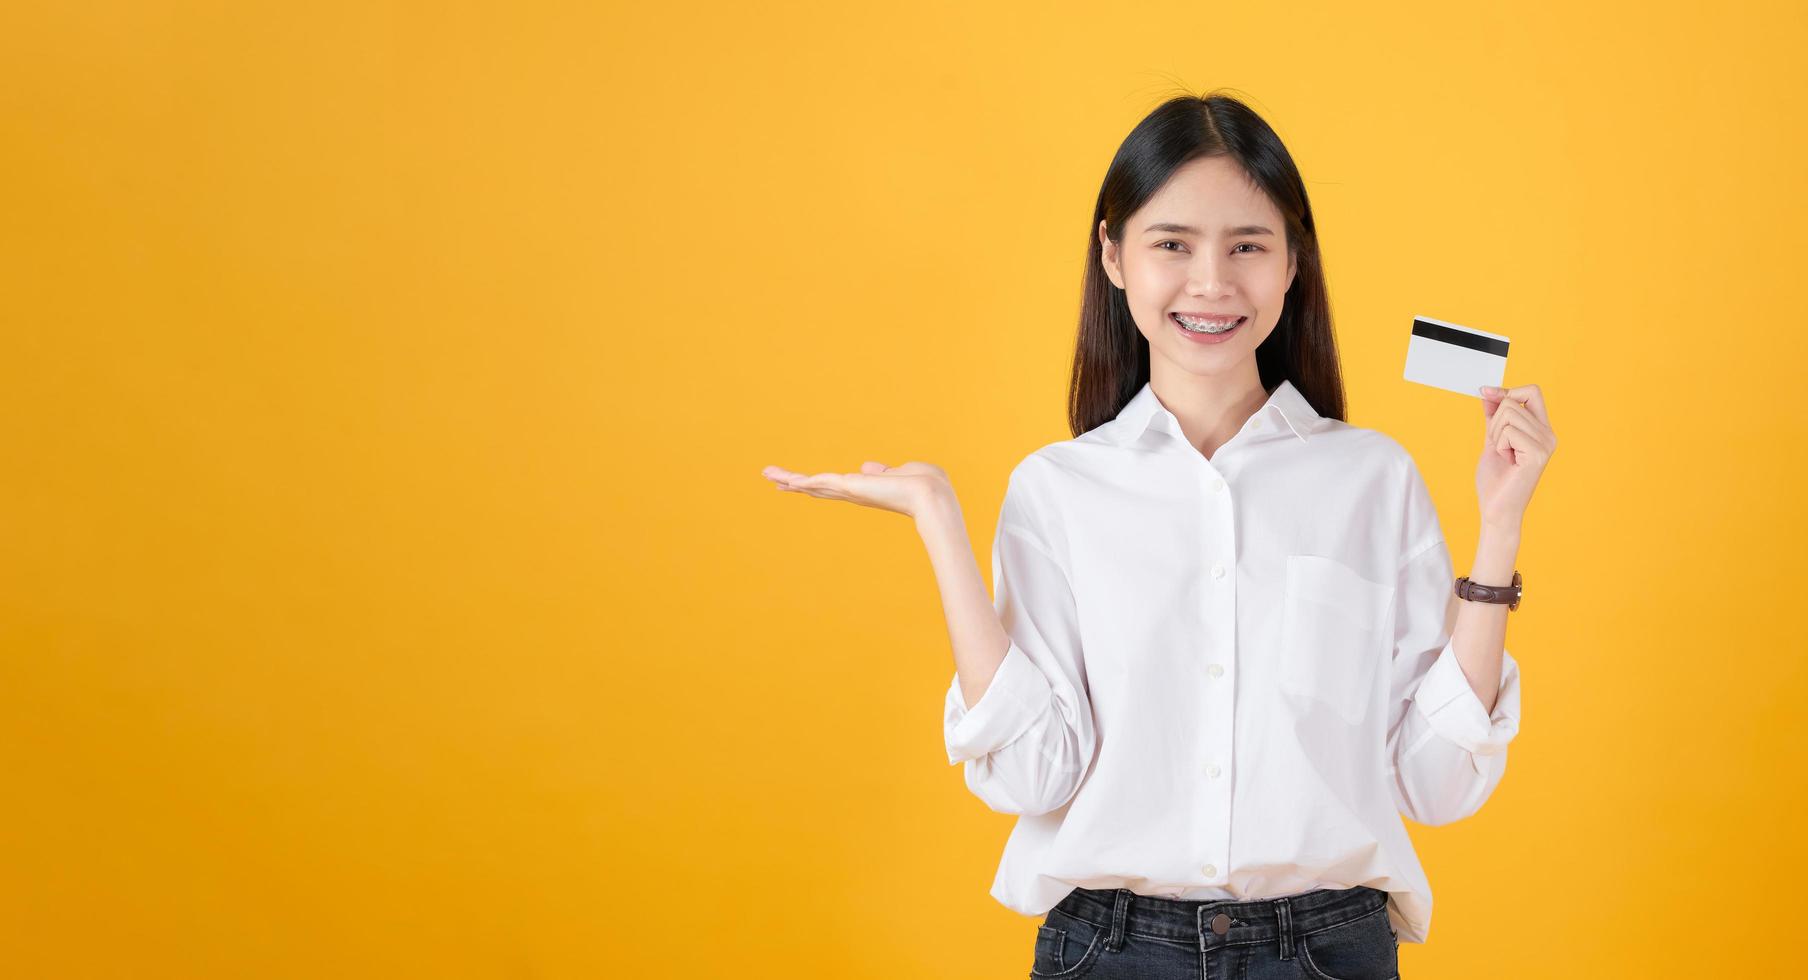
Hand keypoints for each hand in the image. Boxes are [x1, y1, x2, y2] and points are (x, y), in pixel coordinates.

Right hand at [762, 460, 953, 519]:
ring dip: (789, 479)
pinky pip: (818, 481)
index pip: (836, 487)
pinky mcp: (849, 487)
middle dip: (795, 483)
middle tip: (772, 480)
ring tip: (767, 474)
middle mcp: (855, 494)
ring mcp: (851, 492)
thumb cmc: (927, 485)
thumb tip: (870, 468)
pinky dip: (799, 479)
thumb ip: (885, 471)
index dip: (817, 485)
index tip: (800, 483)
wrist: (931, 497)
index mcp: (867, 490)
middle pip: (818, 488)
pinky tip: (781, 478)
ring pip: (813, 485)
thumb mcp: (903, 472)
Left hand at [1476, 383, 1555, 529]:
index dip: (1507, 390)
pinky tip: (1507, 461)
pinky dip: (1499, 445)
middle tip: (1498, 446)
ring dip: (1496, 435)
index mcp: (1541, 429)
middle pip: (1514, 402)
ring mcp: (1546, 444)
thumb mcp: (1492, 440)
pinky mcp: (1538, 454)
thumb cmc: (1495, 479)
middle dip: (1495, 421)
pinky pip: (1509, 431)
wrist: (1495, 509)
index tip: (1485, 393)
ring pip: (1509, 414)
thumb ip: (1493, 417)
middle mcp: (1549, 434)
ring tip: (1504, 455)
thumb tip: (1488, 392)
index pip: (1532, 392)